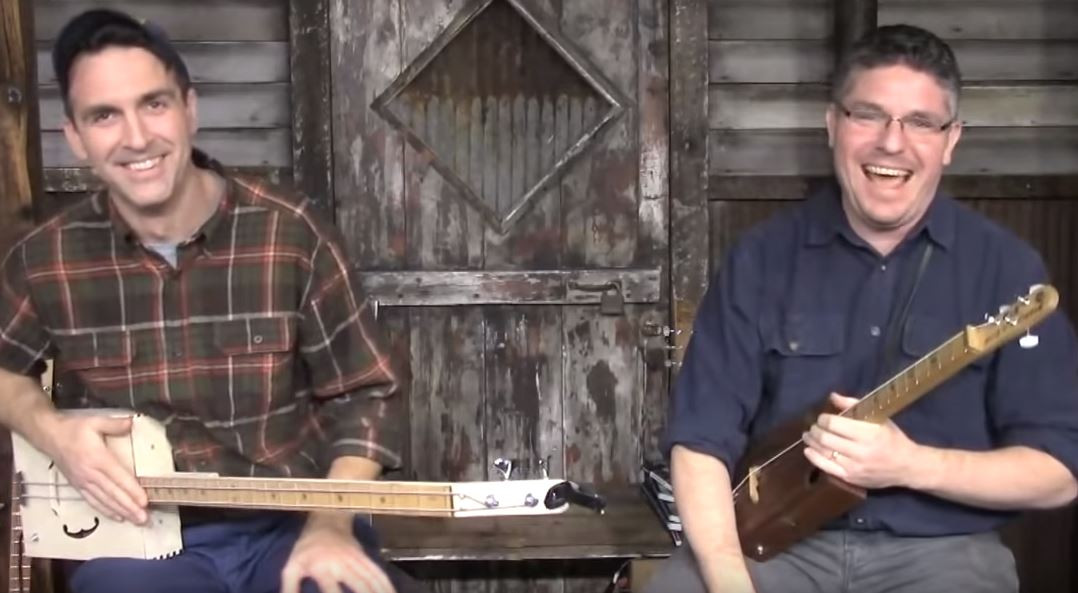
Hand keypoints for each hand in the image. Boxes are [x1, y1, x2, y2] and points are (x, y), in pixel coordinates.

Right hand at [48, 413, 147, 523]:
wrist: (49, 436)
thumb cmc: (74, 429)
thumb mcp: (95, 421)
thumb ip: (115, 424)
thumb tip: (131, 423)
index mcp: (98, 458)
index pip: (119, 477)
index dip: (132, 490)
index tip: (145, 501)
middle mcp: (90, 474)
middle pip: (113, 493)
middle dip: (130, 507)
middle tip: (144, 518)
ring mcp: (83, 482)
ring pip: (104, 501)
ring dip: (121, 512)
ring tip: (136, 520)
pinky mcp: (78, 486)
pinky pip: (93, 501)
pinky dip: (106, 511)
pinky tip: (118, 517)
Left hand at [282, 513, 393, 592]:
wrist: (324, 521)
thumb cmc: (305, 549)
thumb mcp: (290, 567)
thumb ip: (290, 588)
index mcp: (321, 567)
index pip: (331, 590)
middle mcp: (341, 563)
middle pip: (359, 585)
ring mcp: (355, 558)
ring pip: (372, 579)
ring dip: (380, 591)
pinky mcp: (363, 556)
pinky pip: (377, 571)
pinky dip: (386, 583)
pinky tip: (391, 592)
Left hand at [801, 393, 921, 488]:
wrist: (907, 466)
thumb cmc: (892, 438)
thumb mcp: (879, 418)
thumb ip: (854, 405)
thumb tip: (832, 396)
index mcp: (868, 433)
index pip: (834, 424)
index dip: (824, 419)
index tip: (822, 417)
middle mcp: (860, 451)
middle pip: (826, 438)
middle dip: (816, 430)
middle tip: (814, 427)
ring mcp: (854, 466)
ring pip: (824, 452)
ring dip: (812, 442)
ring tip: (808, 436)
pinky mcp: (850, 478)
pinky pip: (826, 467)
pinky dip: (814, 458)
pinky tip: (808, 451)